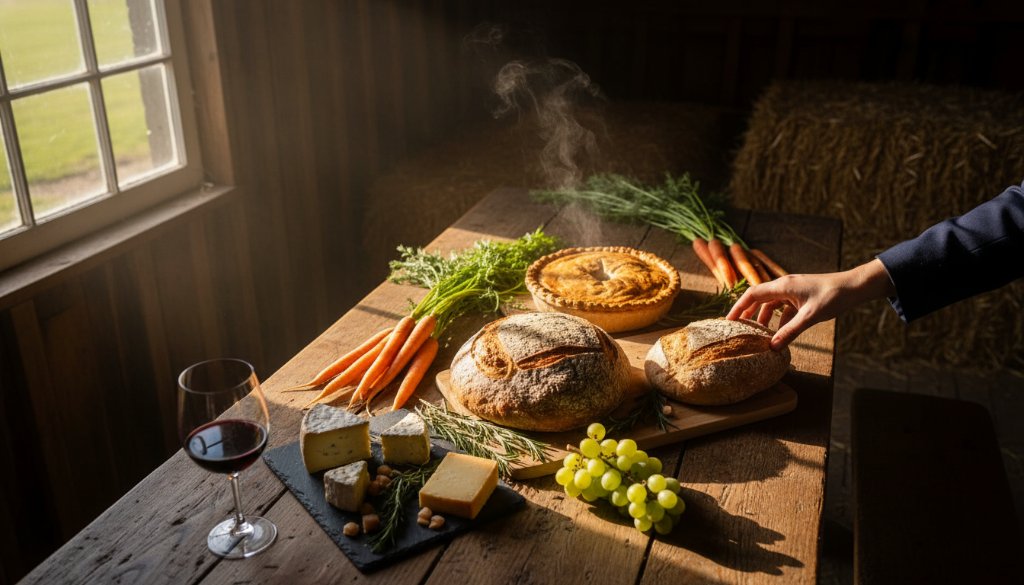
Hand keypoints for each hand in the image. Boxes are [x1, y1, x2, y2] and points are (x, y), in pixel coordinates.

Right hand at [726, 259, 896, 349]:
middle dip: (747, 313)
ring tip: (758, 334)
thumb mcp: (810, 317)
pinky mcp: (801, 296)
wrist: (854, 287)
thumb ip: (790, 332)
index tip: (728, 321)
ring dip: (763, 317)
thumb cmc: (833, 296)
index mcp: (782, 286)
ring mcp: (793, 290)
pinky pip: (783, 307)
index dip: (738, 307)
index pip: (752, 294)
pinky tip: (779, 332)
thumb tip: (772, 347)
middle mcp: (784, 285)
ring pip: (771, 303)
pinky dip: (778, 319)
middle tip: (737, 329)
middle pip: (758, 298)